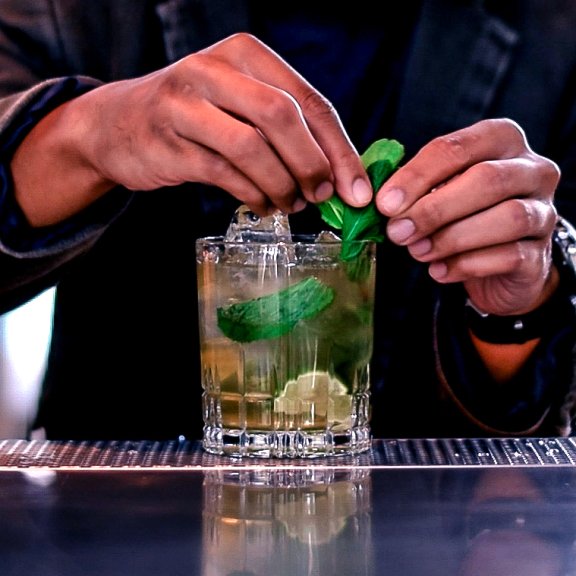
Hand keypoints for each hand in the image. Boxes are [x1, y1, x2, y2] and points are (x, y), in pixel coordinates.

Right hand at [68, 32, 371, 216]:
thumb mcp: (240, 105)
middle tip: (321, 197)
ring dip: (281, 185)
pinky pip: (223, 173)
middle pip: (283, 116)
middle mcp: (214, 69)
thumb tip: (338, 176)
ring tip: (289, 204)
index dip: (340, 149)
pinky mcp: (168, 141)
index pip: (309, 101)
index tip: (356, 190)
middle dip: (312, 165)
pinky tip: (262, 204)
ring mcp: (185, 103)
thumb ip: (286, 130)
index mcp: (245, 54)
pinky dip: (252, 195)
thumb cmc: (195, 117)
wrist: (118, 125)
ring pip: (252, 146)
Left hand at [375, 119, 560, 315]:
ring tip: (418, 251)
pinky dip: (466, 265)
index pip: (457, 148)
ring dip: (451, 238)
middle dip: (433, 209)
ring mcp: (543, 211)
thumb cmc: (464, 217)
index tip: (385, 203)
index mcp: (500, 141)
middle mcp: (532, 170)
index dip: (417, 175)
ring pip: (506, 218)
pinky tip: (439, 271)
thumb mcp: (439, 193)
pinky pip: (508, 256)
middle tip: (397, 232)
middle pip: (486, 179)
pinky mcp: (541, 253)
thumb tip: (383, 202)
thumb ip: (415, 191)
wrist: (500, 265)